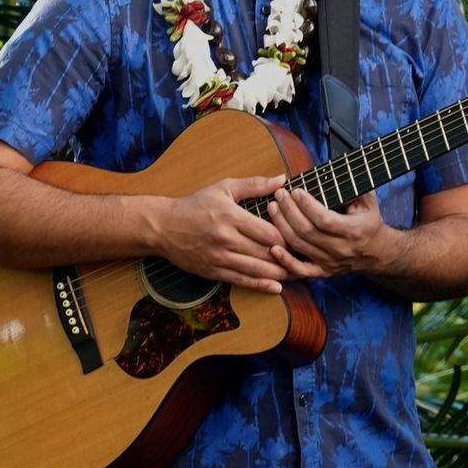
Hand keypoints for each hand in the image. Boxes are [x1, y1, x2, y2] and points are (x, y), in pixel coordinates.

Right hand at [159, 174, 289, 292]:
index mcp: (231, 216)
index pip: (268, 232)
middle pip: (265, 253)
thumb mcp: (223, 188)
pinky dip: (261, 285)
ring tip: (295, 273)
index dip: (286, 237)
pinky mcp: (213, 271)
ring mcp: (219, 257)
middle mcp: (226, 239)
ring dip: (278, 274)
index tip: (298, 237)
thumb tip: (282, 179)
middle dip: (287, 257)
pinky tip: (276, 287)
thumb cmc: (195, 204)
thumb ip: (254, 185)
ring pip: (256, 270)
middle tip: (304, 258)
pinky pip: (241, 281)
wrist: (162, 227)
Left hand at [266, 186, 394, 279]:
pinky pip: (301, 271)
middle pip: (307, 231)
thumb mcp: (369, 202)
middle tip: (279, 195)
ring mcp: (330, 262)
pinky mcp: (322, 271)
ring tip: (273, 208)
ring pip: (300, 246)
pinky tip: (273, 248)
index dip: (307, 205)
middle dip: (289, 211)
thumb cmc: (369, 223)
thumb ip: (357, 187)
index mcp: (353, 230)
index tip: (296, 191)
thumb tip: (343, 168)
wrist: (376, 253)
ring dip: (282, 226)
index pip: (324, 219)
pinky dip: (286, 261)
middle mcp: (340, 248)